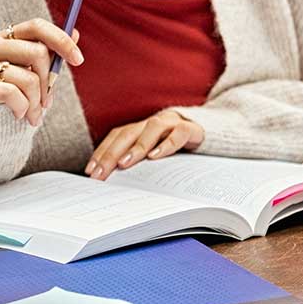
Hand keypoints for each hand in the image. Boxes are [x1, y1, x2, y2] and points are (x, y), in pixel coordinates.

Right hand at [0, 18, 82, 125]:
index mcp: (5, 37)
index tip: (79, 60)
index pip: (36, 26)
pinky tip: (19, 115)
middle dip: (49, 82)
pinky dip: (22, 108)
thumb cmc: (10, 93)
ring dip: (37, 103)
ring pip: (27, 78)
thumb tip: (76, 33)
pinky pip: (11, 94)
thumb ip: (50, 54)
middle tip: (47, 103)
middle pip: (37, 53)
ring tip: (33, 115)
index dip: (61, 40)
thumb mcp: (31, 72)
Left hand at [87, 109, 203, 178]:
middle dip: (112, 153)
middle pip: (128, 133)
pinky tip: (156, 156)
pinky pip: (179, 133)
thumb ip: (138, 161)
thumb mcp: (155, 153)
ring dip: (137, 146)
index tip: (91, 172)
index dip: (102, 152)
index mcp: (142, 128)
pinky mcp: (192, 128)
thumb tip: (113, 181)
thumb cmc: (178, 147)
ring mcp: (173, 123)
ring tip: (125, 164)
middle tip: (101, 172)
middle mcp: (154, 122)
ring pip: (152, 128)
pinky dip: (166, 144)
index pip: (116, 136)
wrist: (211, 132)